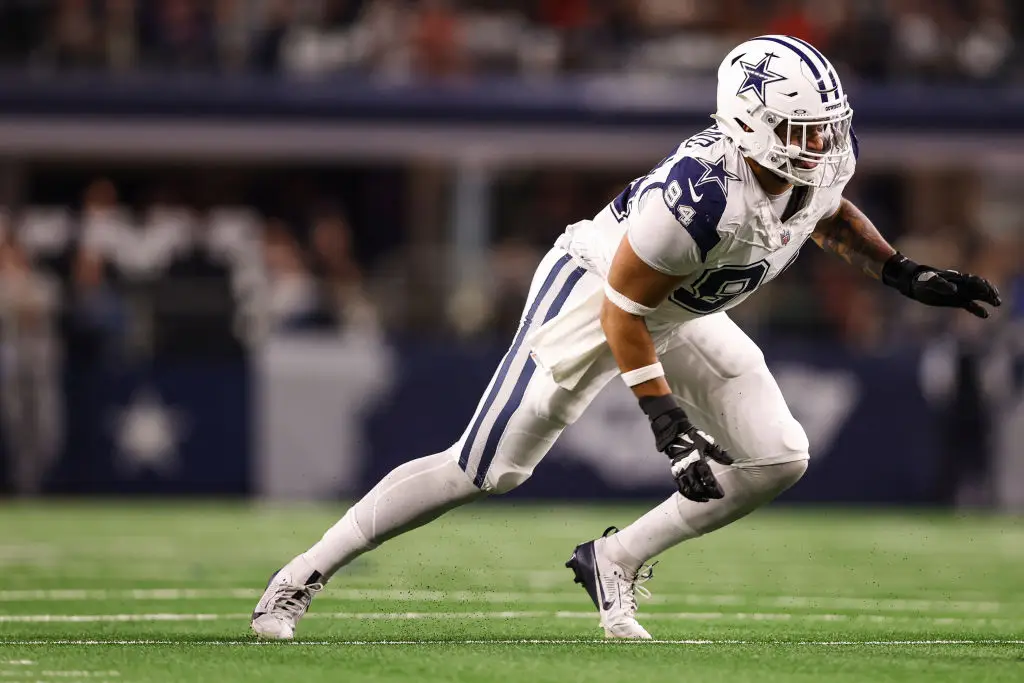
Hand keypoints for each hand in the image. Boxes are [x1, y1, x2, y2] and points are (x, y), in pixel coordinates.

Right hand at [638, 395, 733, 502]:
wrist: (675, 434)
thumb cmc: (694, 438)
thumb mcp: (708, 443)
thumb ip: (719, 453)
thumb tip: (731, 462)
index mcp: (697, 460)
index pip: (707, 478)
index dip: (714, 488)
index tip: (722, 494)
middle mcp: (688, 468)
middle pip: (698, 486)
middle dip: (708, 493)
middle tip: (717, 497)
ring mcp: (680, 471)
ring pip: (689, 489)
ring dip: (698, 496)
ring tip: (706, 499)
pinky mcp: (675, 473)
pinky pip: (680, 487)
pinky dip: (687, 494)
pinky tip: (695, 497)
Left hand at [882, 253, 1001, 318]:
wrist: (915, 284)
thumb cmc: (922, 281)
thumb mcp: (929, 282)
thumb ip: (941, 285)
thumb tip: (954, 290)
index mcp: (957, 278)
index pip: (974, 281)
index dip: (981, 286)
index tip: (987, 292)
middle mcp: (961, 284)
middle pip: (980, 287)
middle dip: (989, 292)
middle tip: (997, 300)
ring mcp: (960, 292)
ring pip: (978, 295)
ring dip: (988, 299)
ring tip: (997, 304)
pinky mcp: (957, 301)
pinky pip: (970, 305)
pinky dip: (978, 309)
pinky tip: (985, 314)